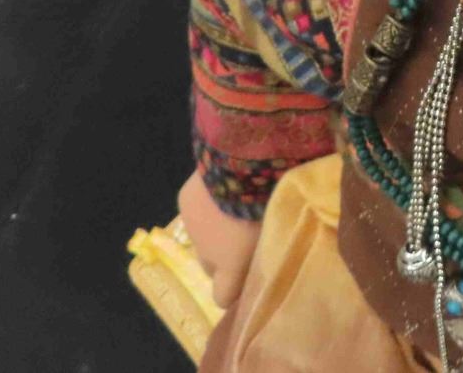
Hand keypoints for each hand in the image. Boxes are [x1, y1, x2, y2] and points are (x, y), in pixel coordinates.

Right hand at [178, 169, 264, 307]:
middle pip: (210, 267)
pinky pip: (195, 212)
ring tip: (234, 208)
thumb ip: (272, 252)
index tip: (247, 280)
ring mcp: (192, 227)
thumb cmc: (270, 203)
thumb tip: (277, 257)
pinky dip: (205, 206)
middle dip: (223, 259)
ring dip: (214, 231)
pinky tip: (220, 188)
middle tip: (245, 239)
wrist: (241, 164)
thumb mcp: (279, 233)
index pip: (221, 297)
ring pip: (201, 239)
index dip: (232, 291)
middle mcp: (206, 253)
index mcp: (230, 265)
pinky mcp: (183, 202)